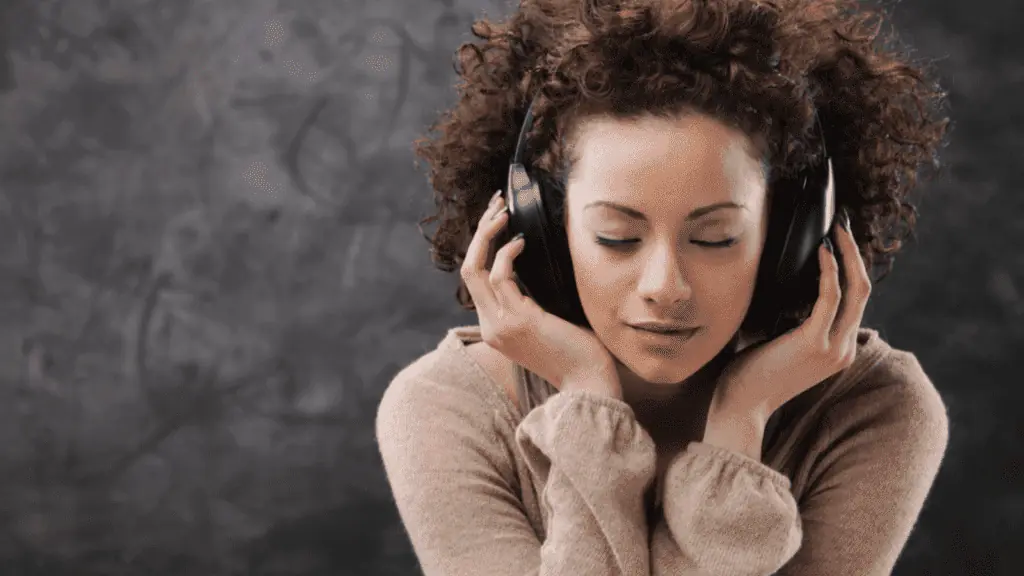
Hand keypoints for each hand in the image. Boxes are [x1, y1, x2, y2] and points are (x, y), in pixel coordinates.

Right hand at [460, 190, 621, 396]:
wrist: (590, 384)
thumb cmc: (579, 352)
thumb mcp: (549, 321)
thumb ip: (534, 298)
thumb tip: (539, 263)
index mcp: (494, 328)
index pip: (475, 279)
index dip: (482, 245)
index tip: (498, 219)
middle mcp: (490, 327)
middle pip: (467, 268)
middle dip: (480, 231)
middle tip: (496, 204)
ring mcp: (500, 325)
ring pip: (475, 267)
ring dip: (488, 233)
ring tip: (504, 211)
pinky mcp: (518, 320)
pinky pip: (501, 276)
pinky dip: (508, 253)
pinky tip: (521, 242)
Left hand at [713, 210, 871, 423]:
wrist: (740, 407)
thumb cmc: (749, 374)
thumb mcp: (777, 342)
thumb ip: (789, 318)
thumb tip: (781, 282)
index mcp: (838, 350)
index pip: (856, 302)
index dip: (852, 268)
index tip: (839, 240)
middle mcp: (844, 349)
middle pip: (863, 291)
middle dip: (855, 254)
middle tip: (842, 225)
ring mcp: (833, 348)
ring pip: (855, 290)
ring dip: (846, 255)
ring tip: (835, 230)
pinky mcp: (815, 342)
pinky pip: (830, 297)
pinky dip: (829, 270)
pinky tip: (820, 251)